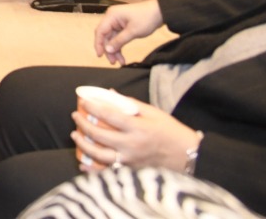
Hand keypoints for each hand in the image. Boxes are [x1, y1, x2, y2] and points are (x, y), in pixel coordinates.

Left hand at [72, 99, 199, 171]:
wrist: (189, 157)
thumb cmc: (171, 132)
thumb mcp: (154, 113)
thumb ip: (130, 104)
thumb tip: (110, 93)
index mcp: (138, 128)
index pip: (109, 115)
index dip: (93, 107)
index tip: (83, 102)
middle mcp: (132, 145)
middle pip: (100, 135)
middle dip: (83, 124)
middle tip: (75, 116)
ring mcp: (131, 160)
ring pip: (100, 155)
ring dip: (84, 144)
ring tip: (75, 135)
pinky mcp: (131, 171)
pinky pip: (108, 171)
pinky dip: (93, 168)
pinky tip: (83, 162)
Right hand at [93, 0, 163, 63]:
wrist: (159, 12)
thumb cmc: (146, 19)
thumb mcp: (133, 32)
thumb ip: (119, 41)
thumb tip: (107, 50)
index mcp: (111, 16)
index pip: (100, 31)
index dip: (98, 44)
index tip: (100, 56)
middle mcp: (112, 18)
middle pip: (105, 36)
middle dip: (109, 49)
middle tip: (112, 61)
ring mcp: (117, 22)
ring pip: (112, 38)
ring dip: (115, 49)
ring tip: (119, 61)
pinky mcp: (123, 25)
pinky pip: (117, 37)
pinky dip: (119, 45)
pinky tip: (122, 55)